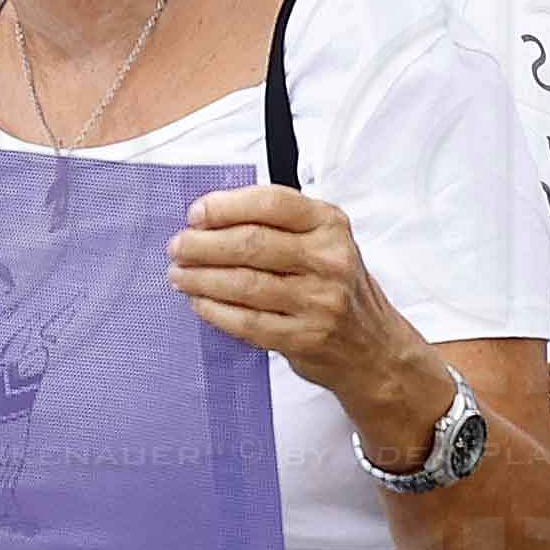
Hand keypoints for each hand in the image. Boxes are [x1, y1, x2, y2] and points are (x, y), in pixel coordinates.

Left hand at [166, 184, 438, 437]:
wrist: (372, 347)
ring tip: (178, 274)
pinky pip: (246, 321)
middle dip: (202, 244)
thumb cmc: (336, 287)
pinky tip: (198, 302)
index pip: (270, 202)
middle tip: (177, 247)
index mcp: (330, 225)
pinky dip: (214, 311)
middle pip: (250, 243)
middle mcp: (329, 259)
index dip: (225, 206)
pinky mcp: (304, 337)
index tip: (196, 214)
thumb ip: (276, 225)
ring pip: (243, 283)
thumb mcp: (322, 243)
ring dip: (200, 278)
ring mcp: (319, 301)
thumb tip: (208, 218)